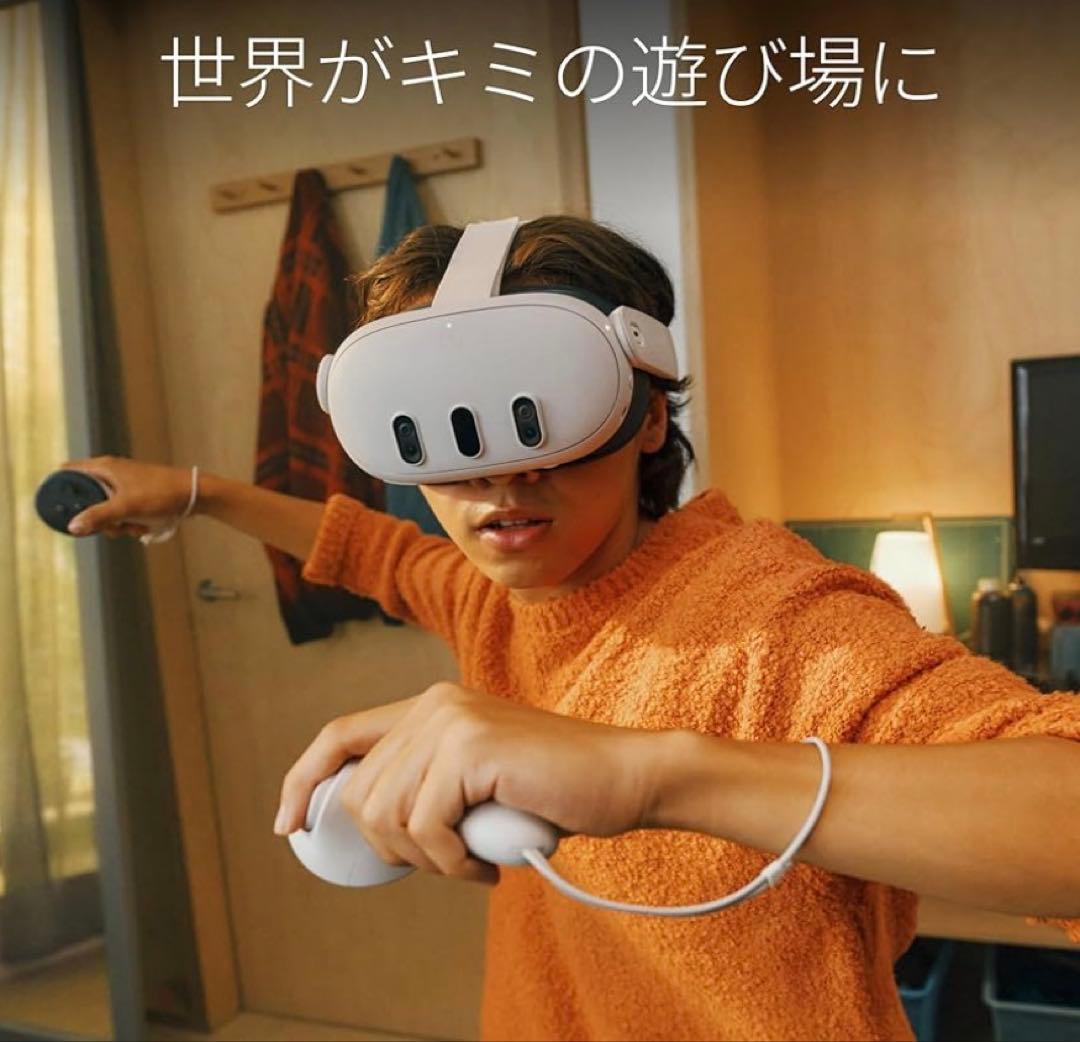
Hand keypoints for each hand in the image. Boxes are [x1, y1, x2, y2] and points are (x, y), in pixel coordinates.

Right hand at [60, 455, 193, 537]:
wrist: (196, 495)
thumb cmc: (162, 494)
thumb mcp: (127, 507)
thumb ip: (99, 516)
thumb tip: (72, 526)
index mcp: (104, 467)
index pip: (68, 472)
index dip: (60, 489)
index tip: (64, 509)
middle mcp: (111, 473)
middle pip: (86, 499)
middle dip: (97, 518)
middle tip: (113, 524)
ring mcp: (124, 485)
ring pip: (106, 510)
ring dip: (117, 524)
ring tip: (134, 527)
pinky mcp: (137, 497)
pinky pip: (122, 514)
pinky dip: (130, 523)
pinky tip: (143, 528)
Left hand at [275, 682, 667, 884]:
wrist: (622, 777)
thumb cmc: (552, 790)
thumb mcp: (473, 780)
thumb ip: (424, 783)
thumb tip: (363, 823)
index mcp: (431, 705)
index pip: (339, 735)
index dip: (302, 781)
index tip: (290, 828)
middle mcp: (434, 704)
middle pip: (359, 793)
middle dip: (391, 847)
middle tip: (444, 860)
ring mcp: (452, 721)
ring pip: (386, 815)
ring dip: (424, 859)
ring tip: (469, 862)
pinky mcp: (471, 749)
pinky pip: (425, 829)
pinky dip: (450, 863)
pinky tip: (484, 865)